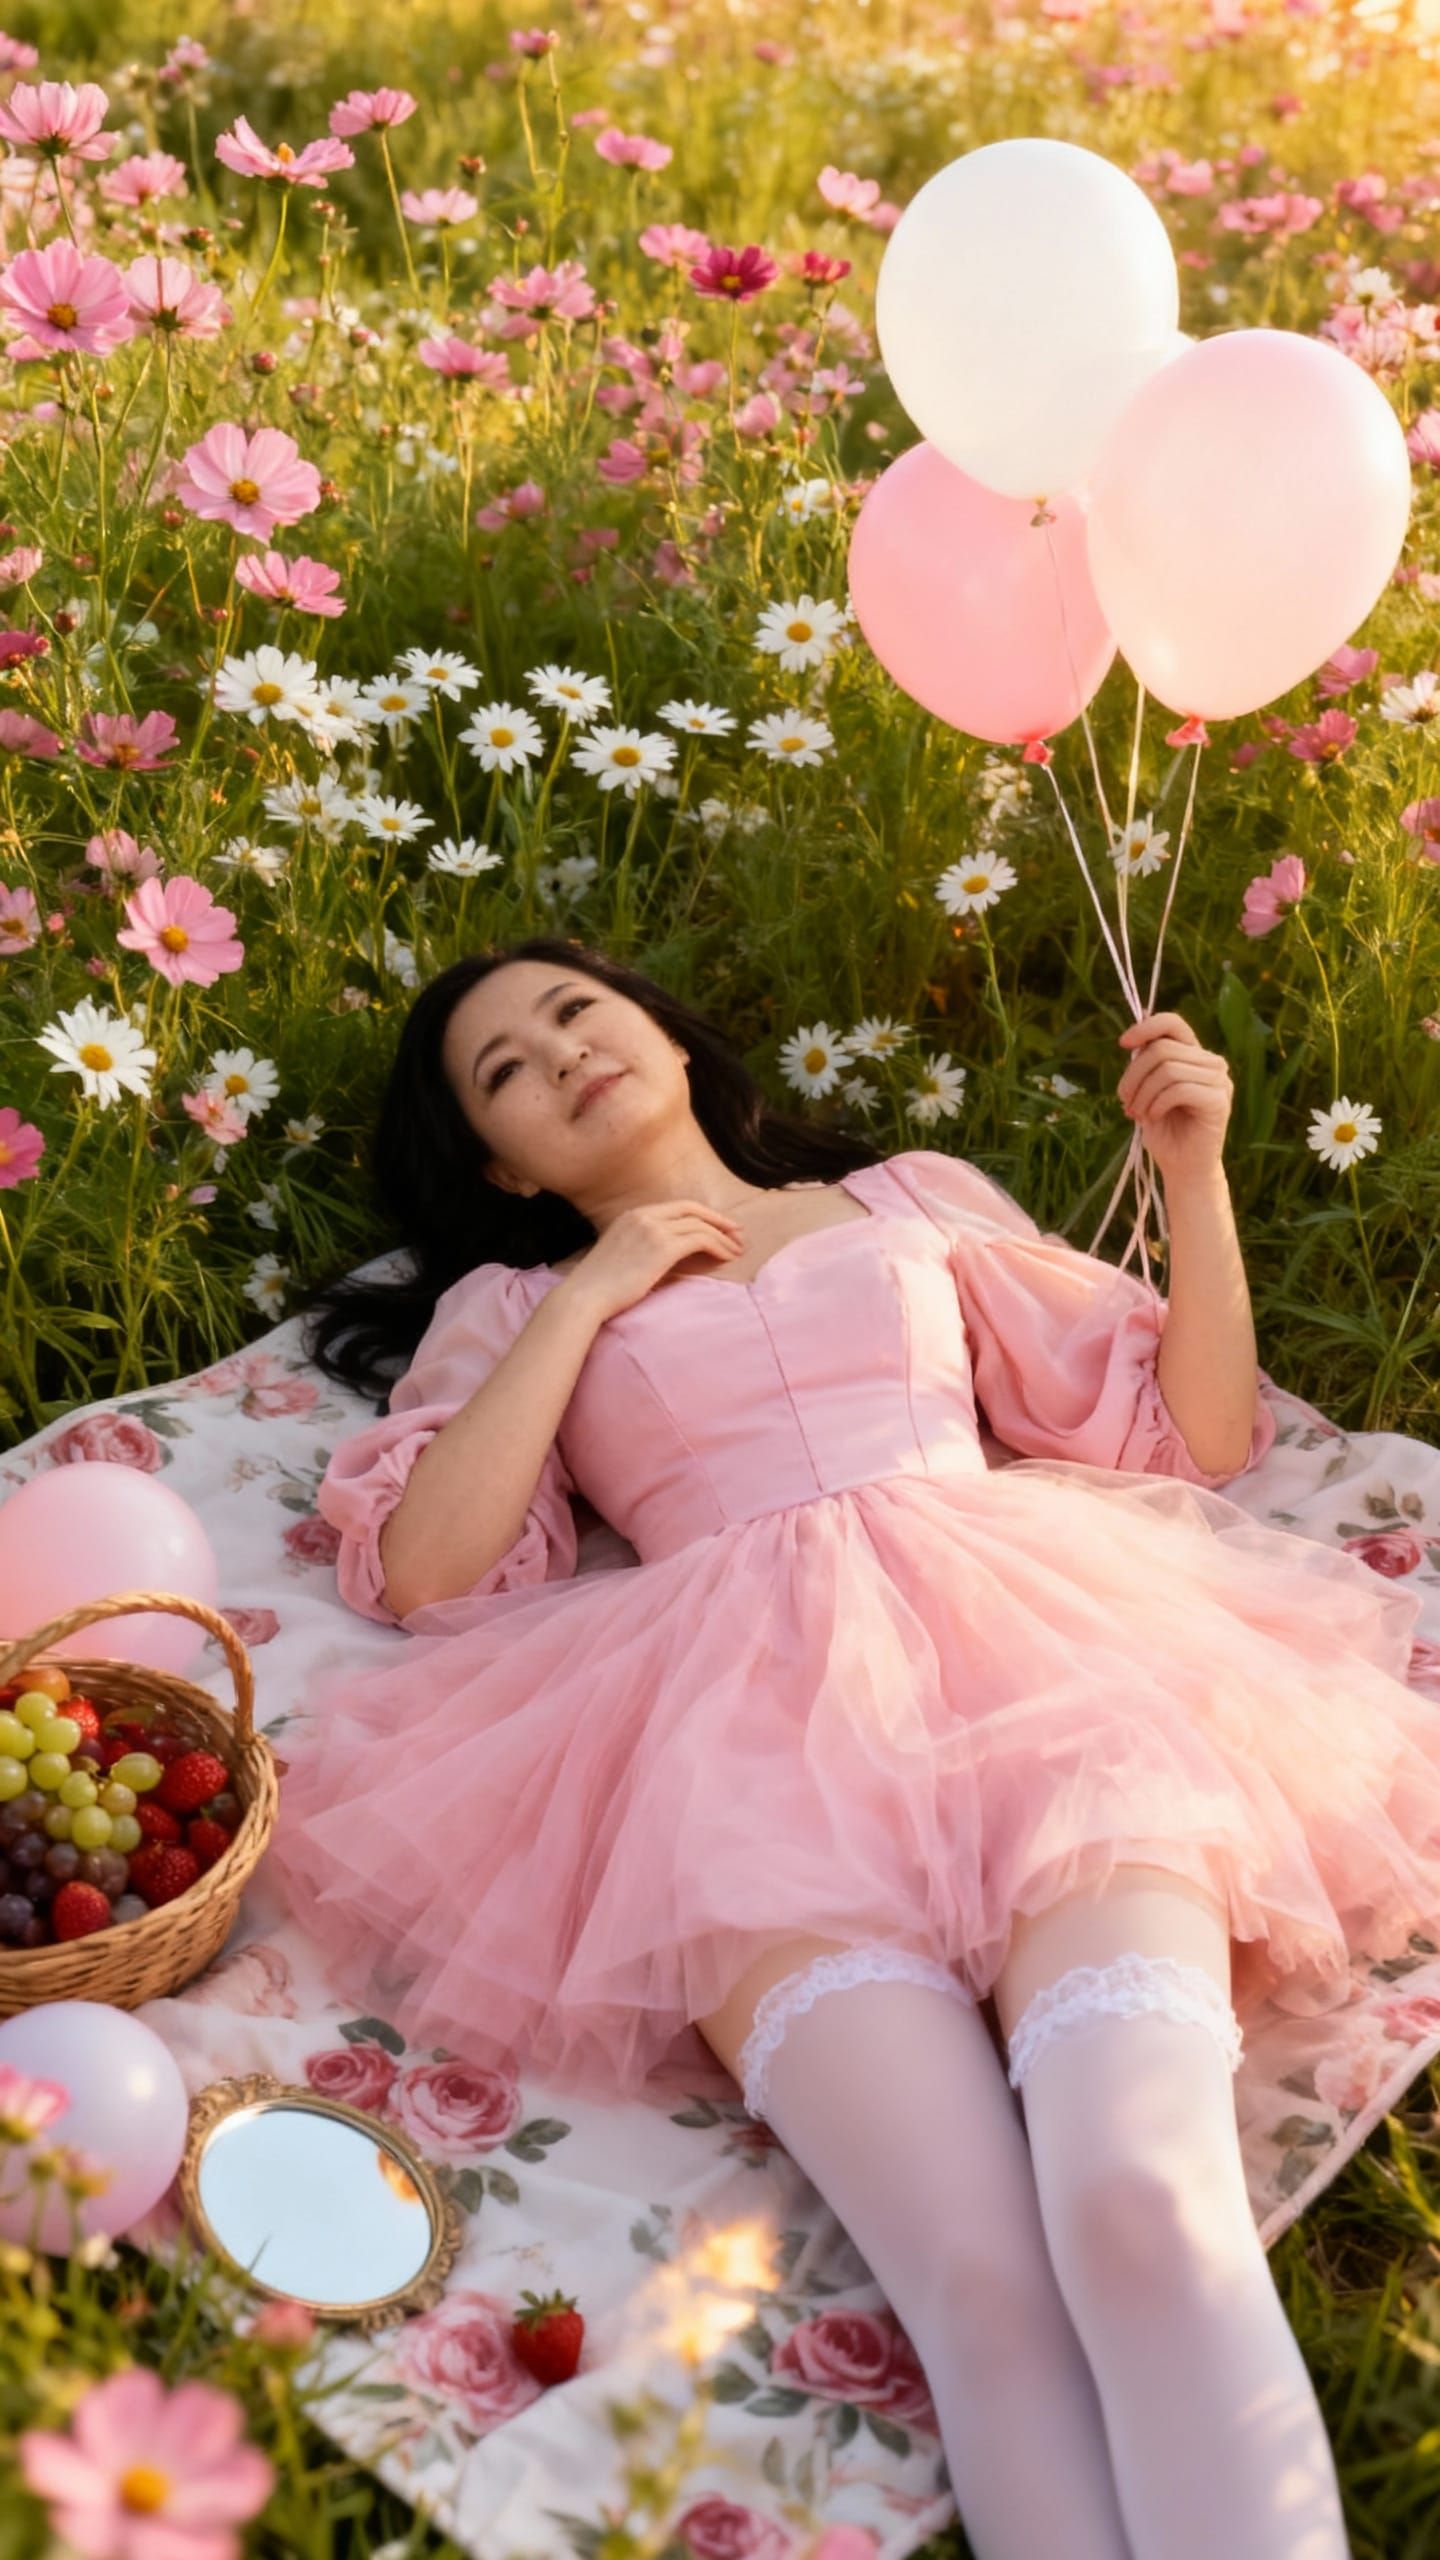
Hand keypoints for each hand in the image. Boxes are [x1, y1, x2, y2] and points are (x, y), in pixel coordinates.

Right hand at [555, 1197, 746, 1323]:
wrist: (584, 1296)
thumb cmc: (601, 1287)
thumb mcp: (624, 1256)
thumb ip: (649, 1248)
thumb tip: (678, 1257)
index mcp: (632, 1215)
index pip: (678, 1206)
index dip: (703, 1215)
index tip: (720, 1226)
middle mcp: (643, 1215)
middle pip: (693, 1209)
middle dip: (719, 1220)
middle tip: (738, 1234)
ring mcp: (653, 1228)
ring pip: (700, 1225)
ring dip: (723, 1237)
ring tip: (737, 1251)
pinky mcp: (662, 1246)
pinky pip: (701, 1239)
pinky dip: (718, 1246)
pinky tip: (726, 1257)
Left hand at [1116, 1011, 1231, 1184]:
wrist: (1183, 1168)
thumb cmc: (1165, 1130)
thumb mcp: (1147, 1091)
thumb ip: (1146, 1065)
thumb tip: (1131, 1040)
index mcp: (1194, 1056)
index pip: (1173, 1023)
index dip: (1145, 1027)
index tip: (1123, 1044)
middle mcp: (1211, 1063)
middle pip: (1162, 1049)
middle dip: (1133, 1075)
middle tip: (1124, 1100)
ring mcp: (1219, 1081)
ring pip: (1168, 1069)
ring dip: (1142, 1093)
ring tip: (1135, 1113)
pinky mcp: (1219, 1101)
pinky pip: (1179, 1089)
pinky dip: (1156, 1104)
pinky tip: (1152, 1118)